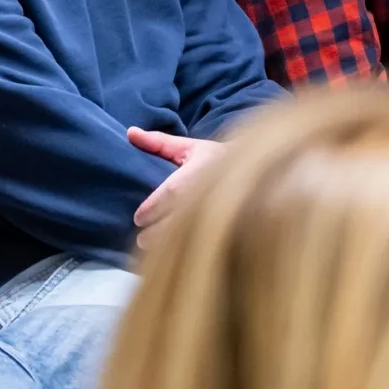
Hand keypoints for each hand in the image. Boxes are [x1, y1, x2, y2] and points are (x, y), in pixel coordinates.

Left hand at [128, 128, 222, 249]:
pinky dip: (187, 252)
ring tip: (153, 248)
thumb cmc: (218, 158)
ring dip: (167, 247)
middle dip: (154, 234)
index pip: (166, 197)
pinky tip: (176, 255)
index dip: (150, 209)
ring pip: (187, 239)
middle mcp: (203, 199)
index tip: (138, 218)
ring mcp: (217, 217)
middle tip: (141, 239)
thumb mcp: (190, 147)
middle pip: (173, 224)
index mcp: (192, 178)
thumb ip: (159, 142)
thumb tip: (130, 132)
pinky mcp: (228, 230)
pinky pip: (203, 245)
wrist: (258, 171)